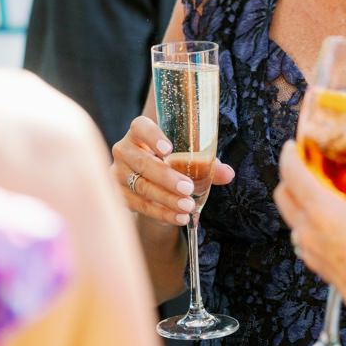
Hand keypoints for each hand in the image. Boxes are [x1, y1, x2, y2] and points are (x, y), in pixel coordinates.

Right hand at [110, 115, 234, 226]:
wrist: (151, 184)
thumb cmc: (172, 163)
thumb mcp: (188, 159)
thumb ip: (207, 163)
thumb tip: (227, 174)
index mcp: (139, 133)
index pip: (140, 127)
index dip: (152, 136)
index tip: (168, 149)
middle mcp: (124, 150)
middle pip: (142, 162)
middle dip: (166, 176)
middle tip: (188, 187)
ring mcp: (118, 174)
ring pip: (141, 186)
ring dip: (166, 198)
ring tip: (187, 206)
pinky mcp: (119, 195)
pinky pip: (140, 205)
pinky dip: (161, 213)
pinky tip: (179, 218)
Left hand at [273, 130, 345, 345]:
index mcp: (323, 212)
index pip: (292, 174)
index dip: (289, 154)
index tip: (292, 144)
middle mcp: (309, 231)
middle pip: (282, 196)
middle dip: (290, 177)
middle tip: (307, 165)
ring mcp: (311, 251)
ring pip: (292, 219)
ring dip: (299, 202)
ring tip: (324, 192)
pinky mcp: (319, 267)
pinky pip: (304, 238)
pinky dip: (311, 224)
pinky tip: (337, 222)